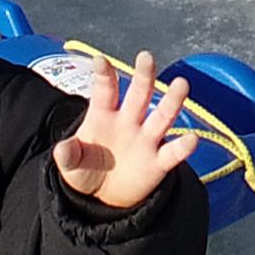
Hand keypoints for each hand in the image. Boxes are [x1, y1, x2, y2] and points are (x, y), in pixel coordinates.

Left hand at [52, 51, 191, 212]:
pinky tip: (192, 139)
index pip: (105, 91)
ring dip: (172, 101)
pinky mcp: (158, 162)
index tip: (99, 60)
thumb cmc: (84, 170)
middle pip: (138, 94)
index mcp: (103, 115)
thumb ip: (68, 156)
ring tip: (181, 84)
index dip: (103, 75)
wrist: (102, 197)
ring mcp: (146, 140)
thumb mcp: (70, 165)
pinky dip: (183, 147)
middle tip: (146, 58)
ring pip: (162, 116)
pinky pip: (173, 153)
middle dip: (143, 76)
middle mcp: (128, 121)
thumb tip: (63, 150)